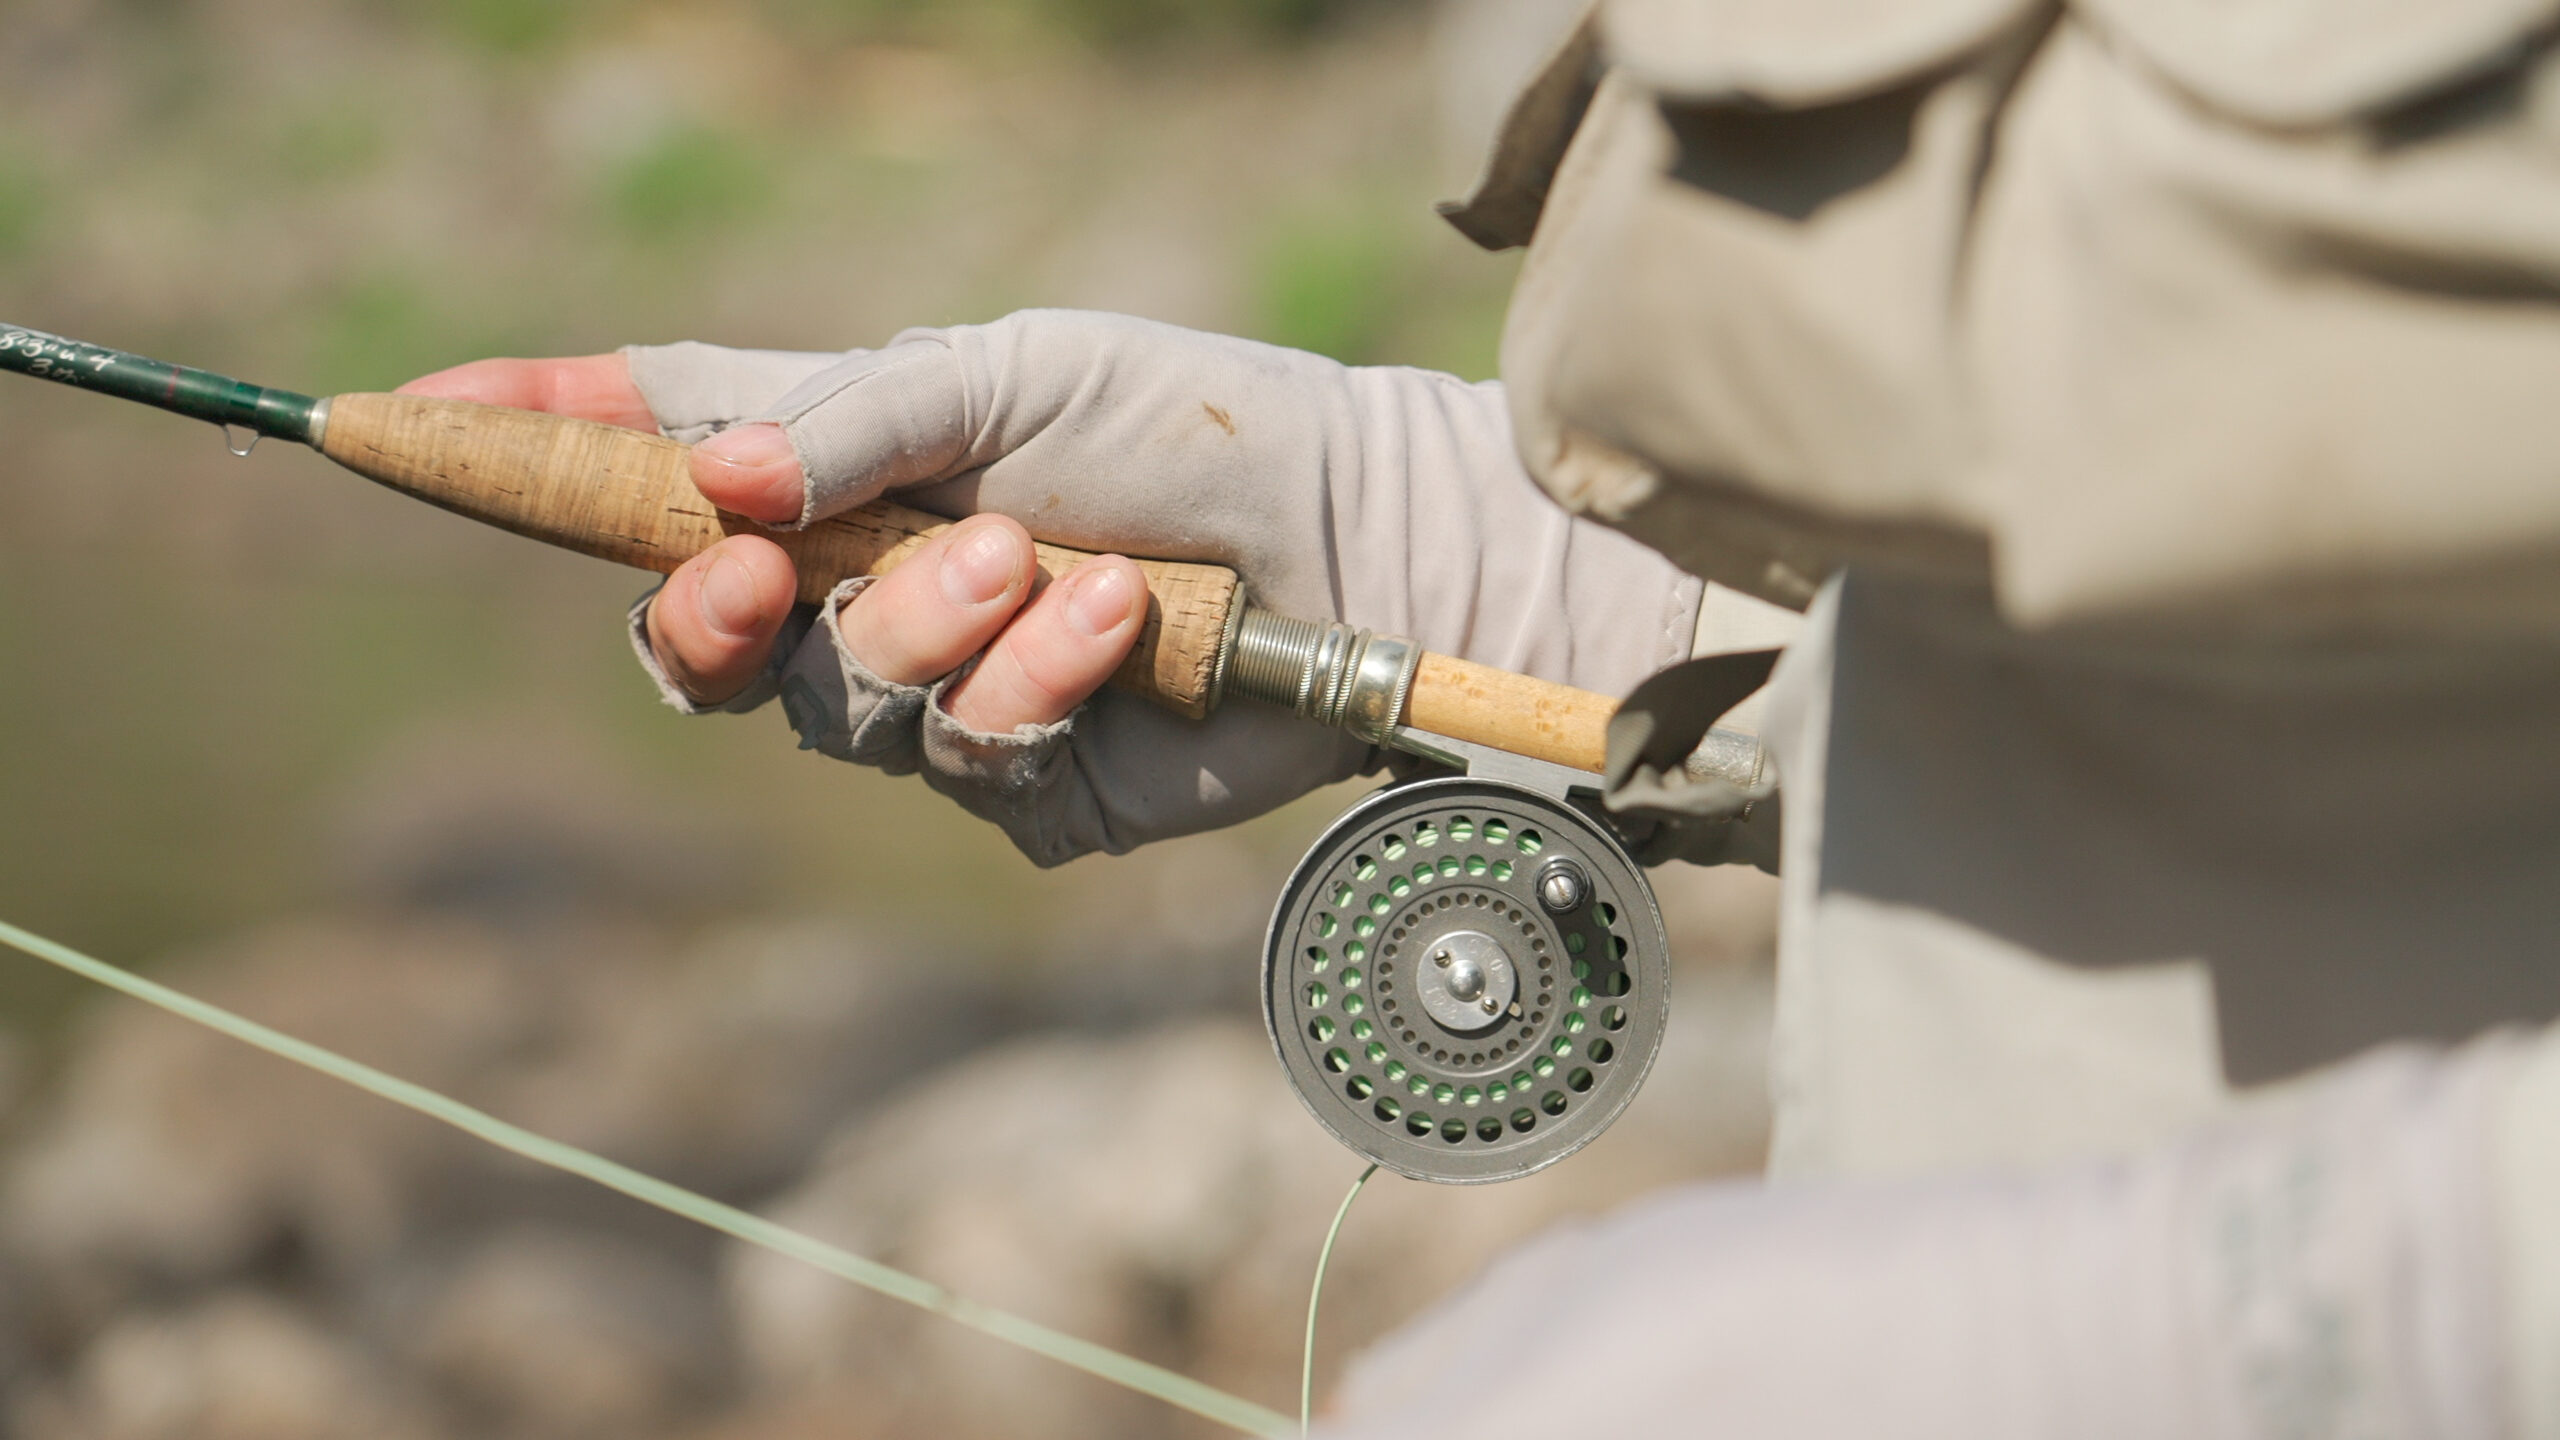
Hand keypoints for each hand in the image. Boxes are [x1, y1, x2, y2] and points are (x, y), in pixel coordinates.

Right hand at [405, 313, 1704, 865]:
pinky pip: (962, 761)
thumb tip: (704, 478)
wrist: (1359, 545)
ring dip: (932, 625)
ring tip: (1052, 562)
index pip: (651, 452)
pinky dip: (1036, 687)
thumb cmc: (1193, 426)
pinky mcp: (1023, 784)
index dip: (528, 442)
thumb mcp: (1013, 376)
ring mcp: (939, 693)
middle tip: (755, 574)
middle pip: (692, 632)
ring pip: (832, 703)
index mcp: (845, 460)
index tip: (399, 416)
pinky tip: (1122, 631)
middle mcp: (868, 584)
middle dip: (704, 611)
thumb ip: (854, 423)